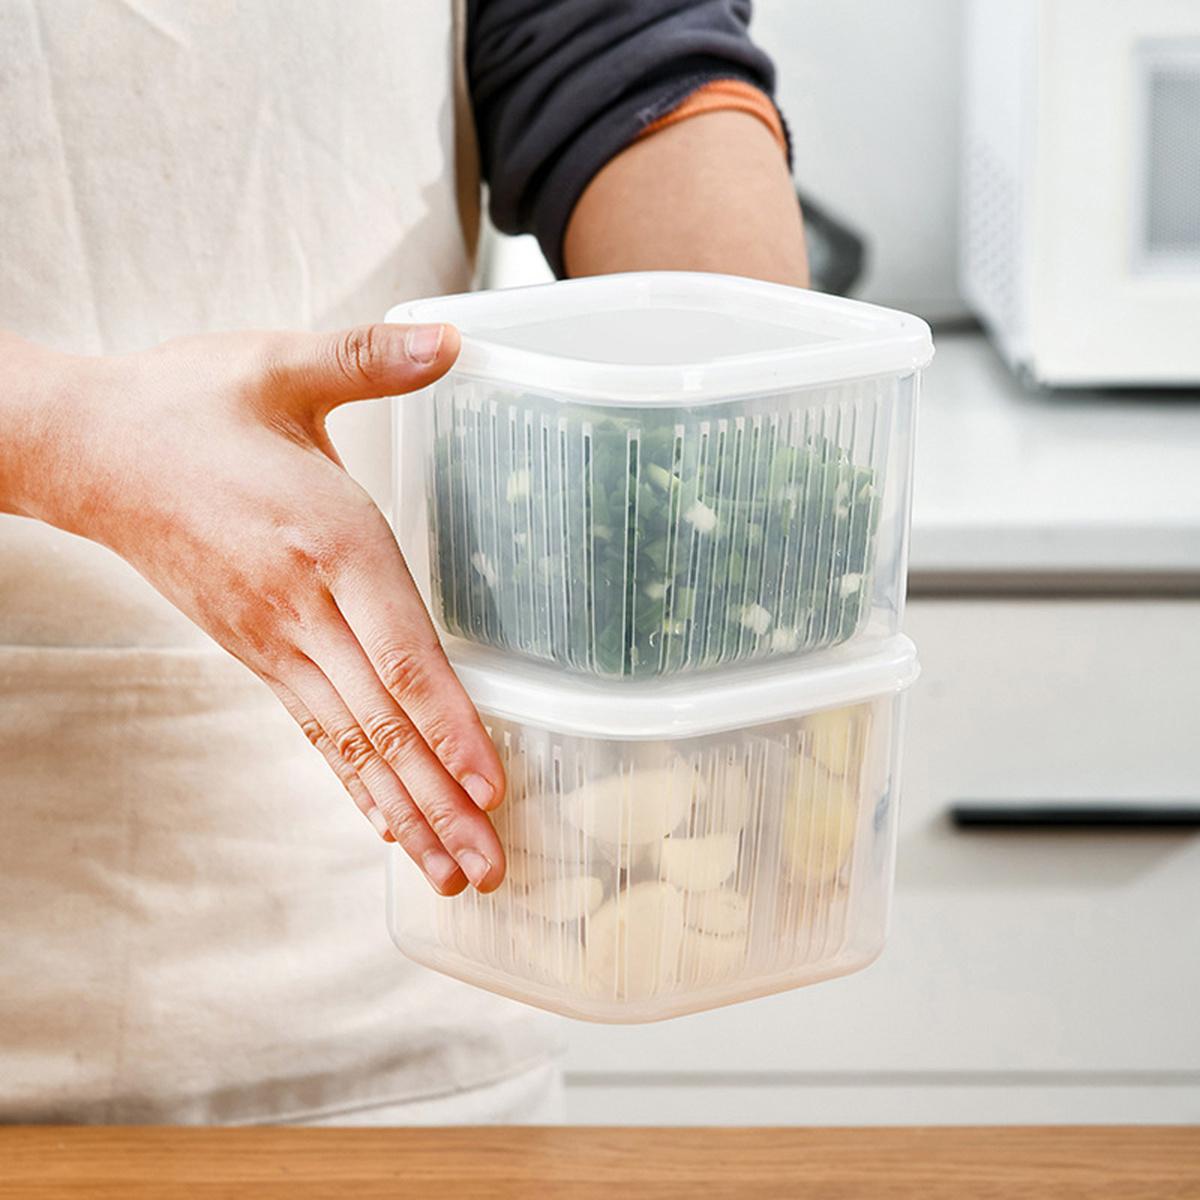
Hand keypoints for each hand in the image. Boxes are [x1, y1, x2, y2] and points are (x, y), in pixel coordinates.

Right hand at [4, 324, 506, 894]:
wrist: (92, 449)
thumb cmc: (191, 405)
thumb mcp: (280, 364)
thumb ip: (372, 357)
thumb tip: (455, 338)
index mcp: (326, 542)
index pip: (401, 653)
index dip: (449, 725)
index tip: (492, 784)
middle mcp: (303, 609)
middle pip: (382, 723)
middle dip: (440, 799)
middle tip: (491, 868)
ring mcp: (275, 642)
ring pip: (351, 744)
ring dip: (405, 812)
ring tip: (453, 872)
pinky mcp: (257, 653)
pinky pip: (316, 731)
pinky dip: (357, 782)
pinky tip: (388, 824)